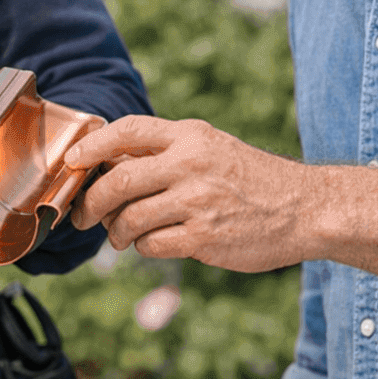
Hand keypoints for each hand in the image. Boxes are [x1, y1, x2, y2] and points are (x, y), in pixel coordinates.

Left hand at [65, 114, 309, 272]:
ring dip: (115, 232)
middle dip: (91, 201)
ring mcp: (198, 201)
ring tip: (119, 236)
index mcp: (191, 135)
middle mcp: (192, 163)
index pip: (128, 131)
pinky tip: (153, 243)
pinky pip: (152, 244)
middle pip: (118, 180)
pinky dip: (144, 247)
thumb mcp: (212, 148)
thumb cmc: (251, 180)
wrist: (305, 208)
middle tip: (82, 216)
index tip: (72, 162)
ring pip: (129, 218)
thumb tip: (108, 164)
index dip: (92, 146)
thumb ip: (167, 152)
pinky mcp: (205, 236)